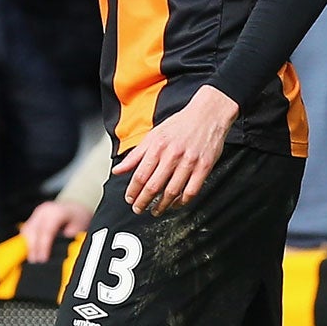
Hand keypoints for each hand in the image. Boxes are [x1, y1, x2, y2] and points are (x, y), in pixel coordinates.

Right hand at [23, 199, 93, 263]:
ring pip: (26, 231)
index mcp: (56, 212)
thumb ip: (68, 240)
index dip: (43, 246)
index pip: (46, 231)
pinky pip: (26, 231)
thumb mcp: (79, 229)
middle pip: (32, 231)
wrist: (75, 207)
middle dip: (33, 249)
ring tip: (33, 260)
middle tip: (36, 263)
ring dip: (28, 246)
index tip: (43, 259)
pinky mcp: (32, 218)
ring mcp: (36, 213)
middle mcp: (43, 211)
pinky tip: (31, 252)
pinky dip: (27, 242)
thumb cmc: (78, 218)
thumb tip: (58, 254)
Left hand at [111, 85, 237, 214]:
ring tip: (155, 210)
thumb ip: (135, 155)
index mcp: (157, 147)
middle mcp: (172, 155)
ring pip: (172, 192)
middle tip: (138, 209)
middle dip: (143, 201)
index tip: (129, 199)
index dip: (133, 191)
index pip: (140, 175)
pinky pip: (192, 190)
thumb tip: (118, 170)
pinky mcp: (204, 167)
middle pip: (153, 186)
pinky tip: (176, 204)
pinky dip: (182, 201)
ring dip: (161, 205)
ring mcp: (189, 162)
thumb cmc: (179, 124)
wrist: (208, 114)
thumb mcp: (153, 135)